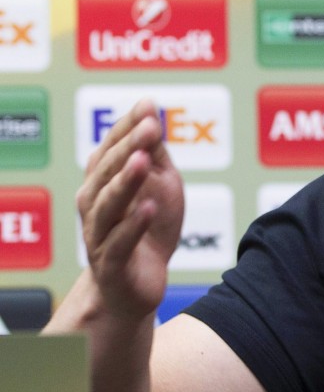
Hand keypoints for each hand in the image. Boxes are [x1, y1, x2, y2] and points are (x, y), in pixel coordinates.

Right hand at [76, 98, 183, 321]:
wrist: (139, 284)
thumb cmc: (148, 229)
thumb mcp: (160, 184)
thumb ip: (154, 151)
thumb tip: (150, 108)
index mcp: (103, 181)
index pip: (113, 147)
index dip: (129, 127)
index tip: (148, 107)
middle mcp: (94, 203)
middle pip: (108, 172)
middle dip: (128, 147)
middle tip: (150, 127)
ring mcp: (100, 233)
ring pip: (109, 204)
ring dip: (126, 181)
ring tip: (142, 159)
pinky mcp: (112, 262)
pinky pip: (121, 241)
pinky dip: (135, 224)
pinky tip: (150, 208)